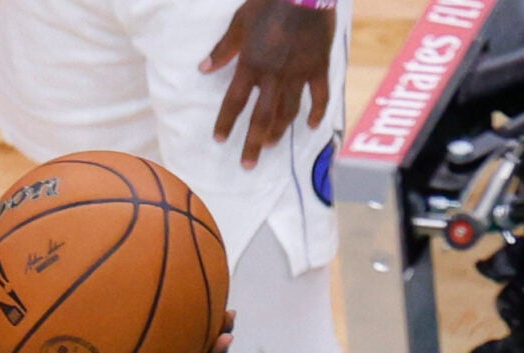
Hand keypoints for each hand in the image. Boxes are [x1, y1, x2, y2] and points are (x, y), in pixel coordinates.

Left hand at [202, 0, 334, 168]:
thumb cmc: (270, 2)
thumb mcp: (240, 22)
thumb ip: (224, 49)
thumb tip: (204, 68)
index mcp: (252, 65)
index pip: (235, 102)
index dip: (226, 122)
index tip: (220, 139)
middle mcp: (274, 75)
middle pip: (261, 117)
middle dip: (253, 143)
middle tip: (247, 165)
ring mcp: (298, 73)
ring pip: (288, 111)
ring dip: (278, 131)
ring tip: (270, 145)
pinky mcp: (319, 66)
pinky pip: (320, 95)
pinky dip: (317, 112)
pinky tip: (311, 126)